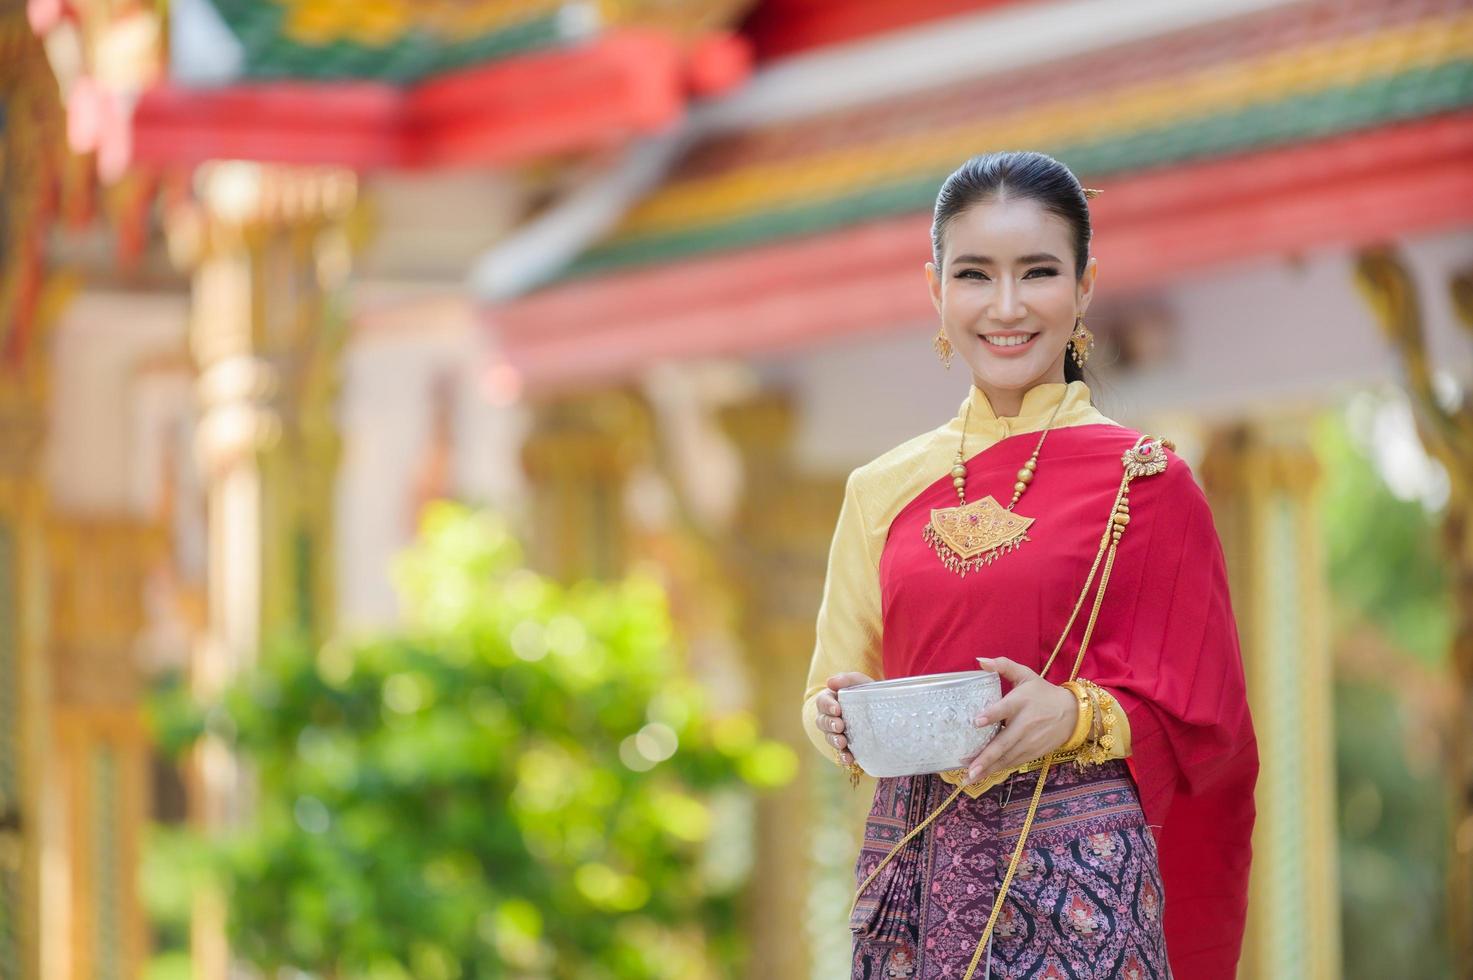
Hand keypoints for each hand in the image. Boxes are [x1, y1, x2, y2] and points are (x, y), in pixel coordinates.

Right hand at [814, 672, 873, 765]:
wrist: (880, 709)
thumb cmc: (865, 692)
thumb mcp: (859, 682)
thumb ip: (846, 679)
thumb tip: (830, 682)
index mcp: (830, 700)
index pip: (822, 702)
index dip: (827, 706)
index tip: (837, 709)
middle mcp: (829, 717)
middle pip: (822, 721)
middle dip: (830, 724)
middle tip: (840, 726)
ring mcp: (836, 733)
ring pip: (829, 737)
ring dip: (834, 740)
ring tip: (842, 742)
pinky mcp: (846, 746)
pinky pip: (841, 753)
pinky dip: (843, 757)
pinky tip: (849, 759)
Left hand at [962, 657, 1076, 782]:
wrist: (1072, 713)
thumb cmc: (1042, 692)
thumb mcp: (1026, 675)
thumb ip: (1003, 665)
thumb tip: (980, 661)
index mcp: (1021, 702)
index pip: (1005, 708)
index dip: (991, 714)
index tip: (976, 721)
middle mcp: (1025, 724)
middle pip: (1004, 742)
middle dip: (986, 756)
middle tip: (969, 768)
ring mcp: (1030, 741)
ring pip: (1007, 757)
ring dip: (988, 768)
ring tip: (970, 777)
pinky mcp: (1033, 752)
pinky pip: (1013, 762)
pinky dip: (999, 770)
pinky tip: (984, 775)